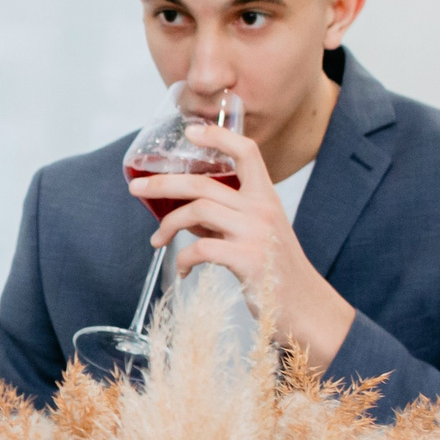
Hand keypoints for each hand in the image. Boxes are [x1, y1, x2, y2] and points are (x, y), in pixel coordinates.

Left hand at [134, 123, 353, 361]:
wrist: (304, 307)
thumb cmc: (274, 270)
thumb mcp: (253, 235)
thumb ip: (222, 219)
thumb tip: (183, 213)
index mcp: (266, 198)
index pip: (248, 153)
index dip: (219, 138)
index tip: (191, 132)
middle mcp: (262, 209)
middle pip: (204, 183)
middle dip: (163, 183)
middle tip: (136, 189)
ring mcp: (256, 233)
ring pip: (198, 210)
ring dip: (168, 225)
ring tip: (157, 241)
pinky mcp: (248, 260)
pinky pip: (201, 249)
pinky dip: (183, 260)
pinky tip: (183, 271)